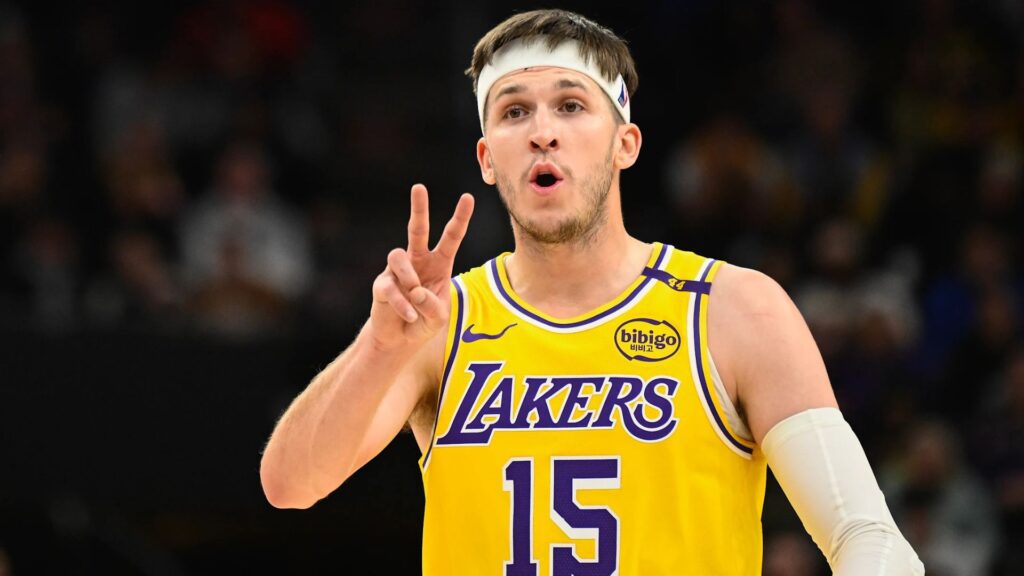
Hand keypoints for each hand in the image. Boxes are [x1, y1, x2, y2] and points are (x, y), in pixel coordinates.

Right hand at [369, 184, 474, 350]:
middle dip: (418, 208)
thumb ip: (433, 305)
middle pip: (417, 229)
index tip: (468, 197)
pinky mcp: (382, 284)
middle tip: (419, 187)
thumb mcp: (438, 318)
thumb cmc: (424, 322)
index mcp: (439, 264)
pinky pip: (390, 287)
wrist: (400, 340)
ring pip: (398, 256)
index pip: (451, 238)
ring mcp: (397, 271)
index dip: (459, 218)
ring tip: (415, 295)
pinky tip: (410, 315)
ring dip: (409, 278)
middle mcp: (417, 261)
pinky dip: (402, 304)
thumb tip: (416, 290)